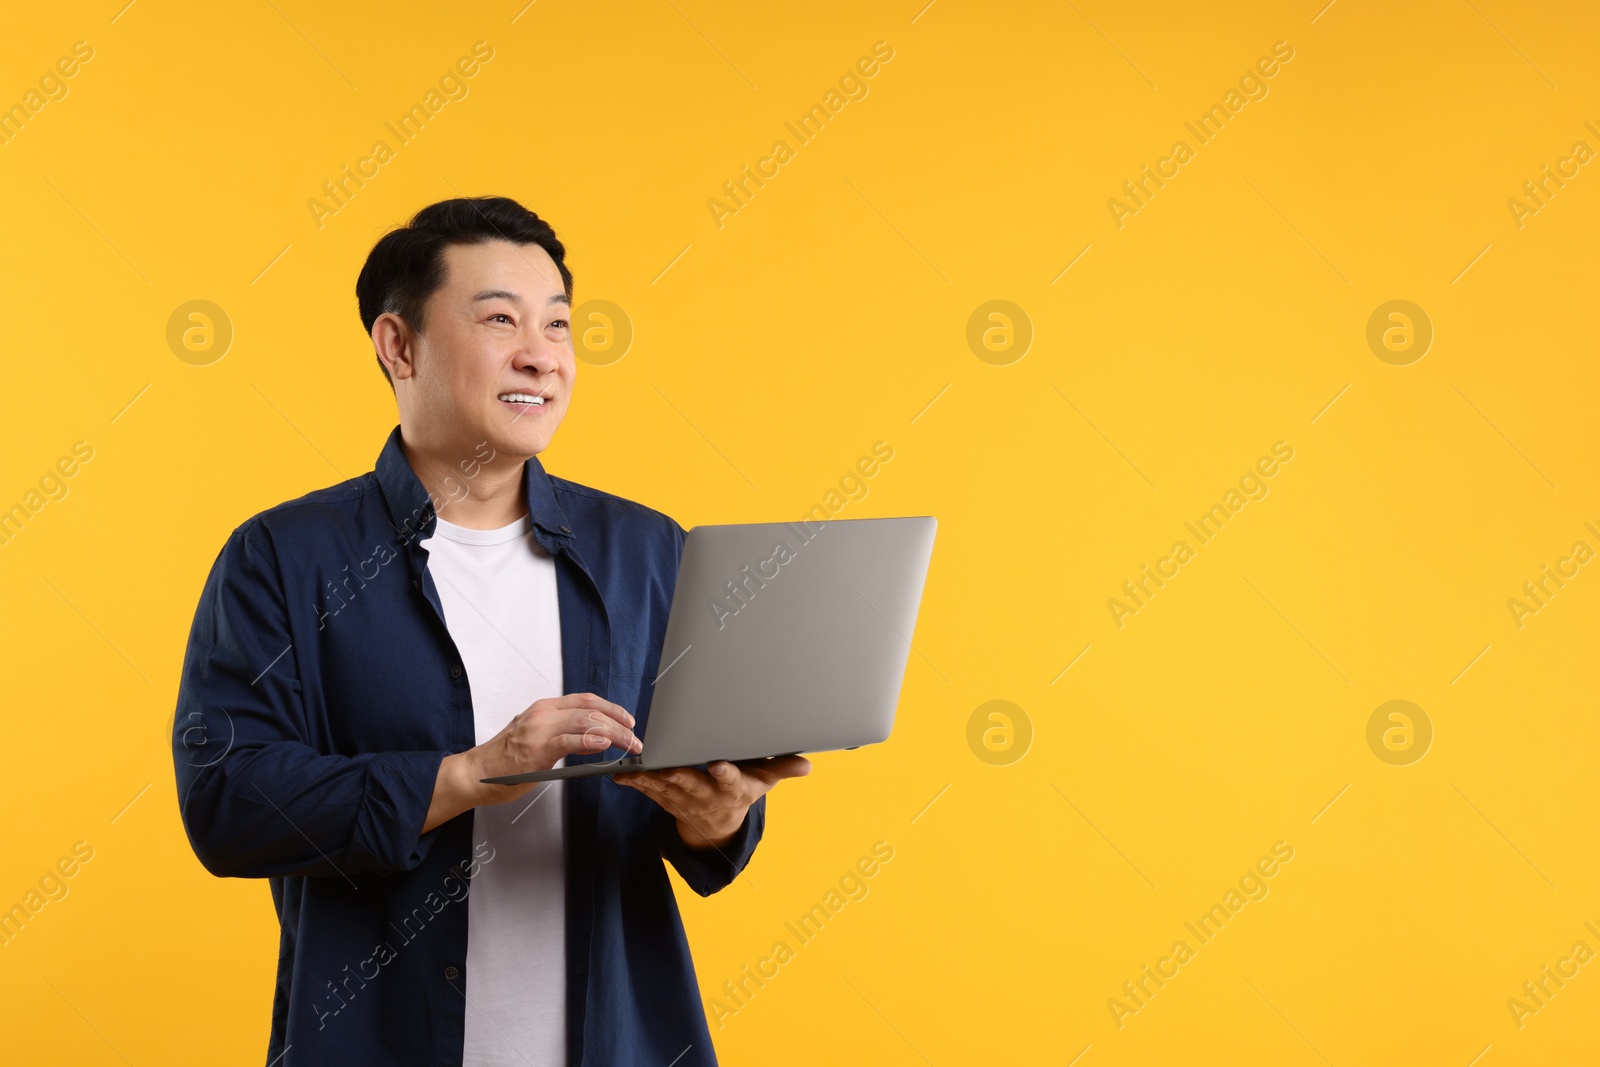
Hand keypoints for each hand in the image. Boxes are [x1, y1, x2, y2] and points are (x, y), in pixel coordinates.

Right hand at [423, 692, 640, 831]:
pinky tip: (604, 744)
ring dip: (613, 734)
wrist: (476, 772)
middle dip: (619, 724)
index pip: (586, 700)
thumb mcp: (537, 736)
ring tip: (629, 743)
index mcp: (545, 708)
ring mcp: (539, 729)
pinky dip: (589, 741)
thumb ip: (564, 733)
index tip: (629, 720)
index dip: (612, 708)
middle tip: (635, 739)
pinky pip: (568, 741)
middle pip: (591, 710)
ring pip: (586, 722)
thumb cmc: (505, 758)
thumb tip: (595, 738)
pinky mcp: (536, 749)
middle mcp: (544, 713)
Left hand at [615, 755, 810, 850]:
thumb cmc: (742, 791)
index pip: (730, 781)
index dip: (724, 774)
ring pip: (666, 789)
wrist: (718, 824)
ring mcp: (684, 800)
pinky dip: (636, 784)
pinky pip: (649, 792)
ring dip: (650, 780)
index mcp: (731, 789)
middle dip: (680, 776)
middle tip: (669, 767)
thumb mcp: (765, 780)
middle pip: (692, 785)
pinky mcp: (667, 800)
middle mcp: (707, 796)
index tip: (718, 765)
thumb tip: (808, 765)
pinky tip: (622, 776)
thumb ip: (783, 768)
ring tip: (635, 770)